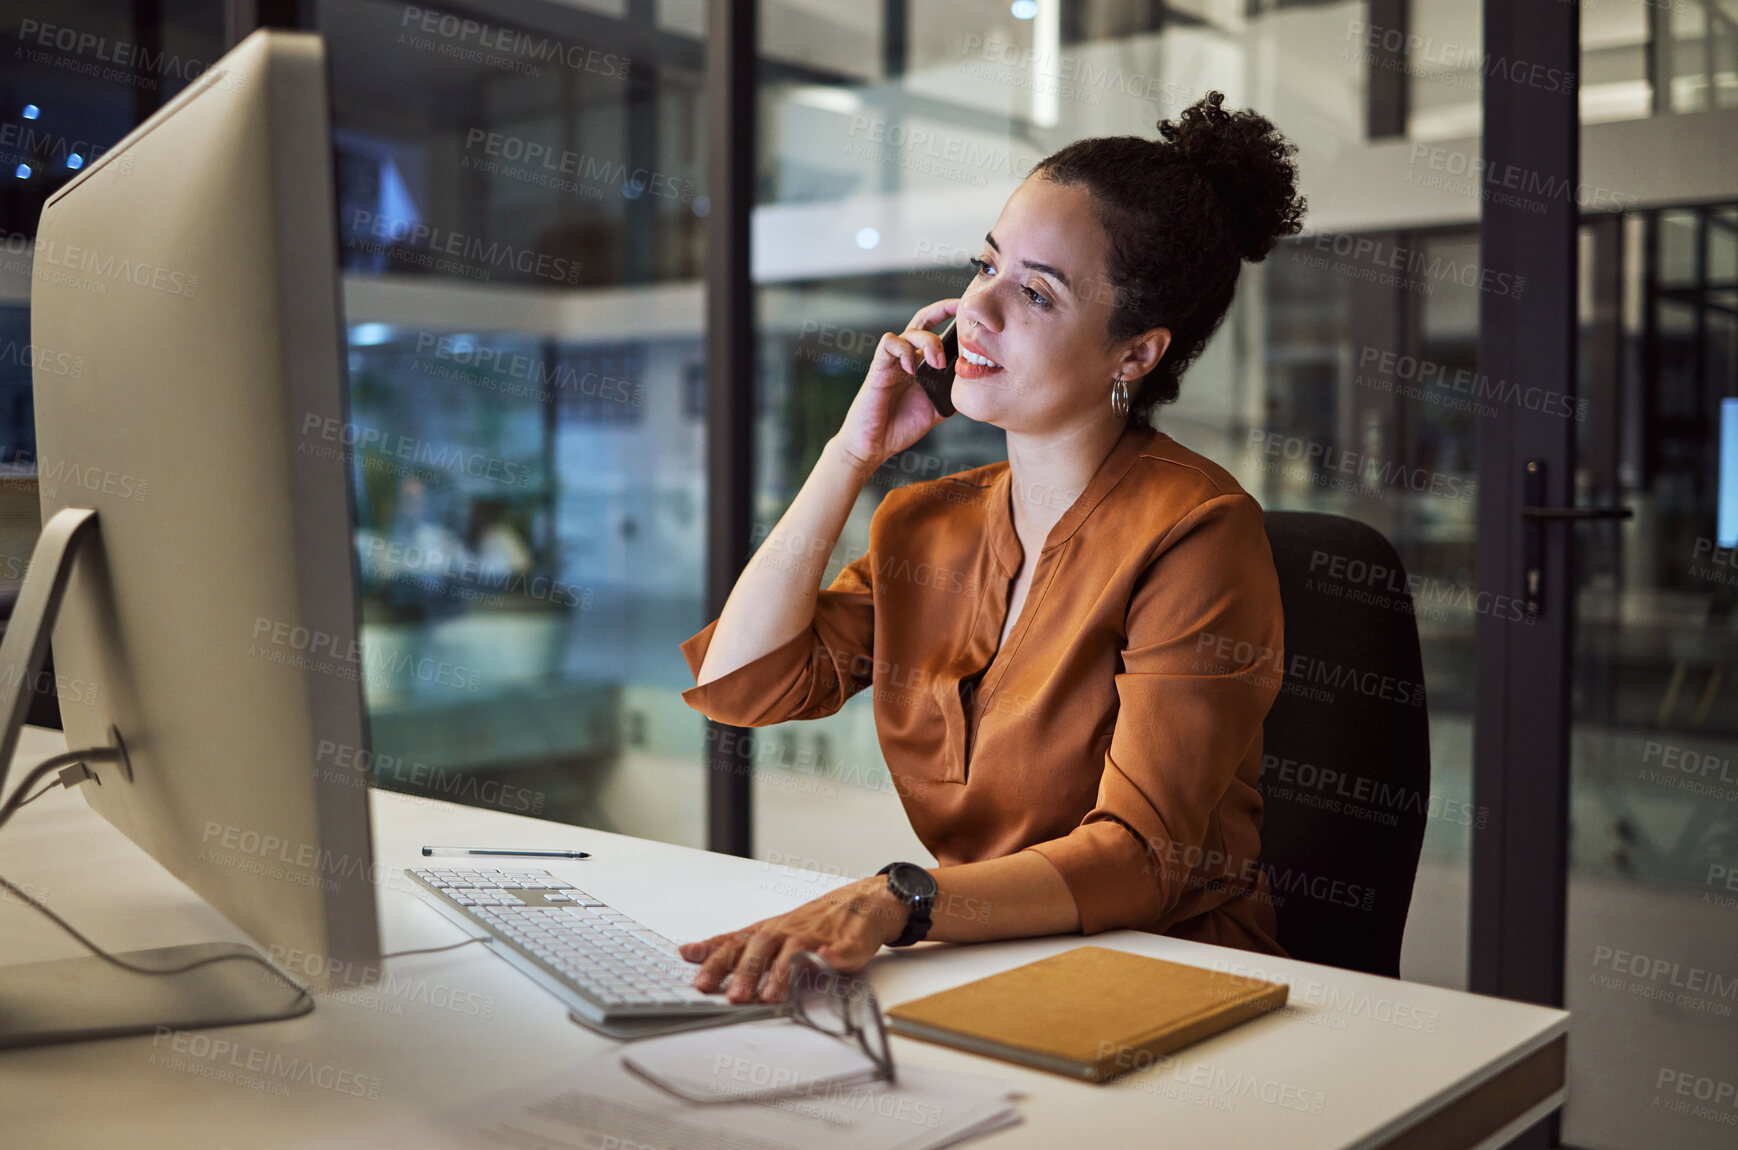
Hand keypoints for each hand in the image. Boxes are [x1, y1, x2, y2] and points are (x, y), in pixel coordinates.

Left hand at [677, 875, 910, 1003]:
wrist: (859, 904)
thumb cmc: (811, 924)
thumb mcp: (770, 933)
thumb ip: (736, 946)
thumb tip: (692, 952)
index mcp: (766, 932)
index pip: (734, 941)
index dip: (713, 952)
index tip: (689, 958)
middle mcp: (785, 932)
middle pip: (760, 948)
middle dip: (745, 972)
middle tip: (734, 996)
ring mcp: (813, 937)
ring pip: (794, 952)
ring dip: (781, 973)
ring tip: (771, 994)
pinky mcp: (843, 945)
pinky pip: (837, 952)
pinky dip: (831, 957)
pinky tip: (825, 962)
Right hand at [830, 298, 959, 475]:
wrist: (875, 445)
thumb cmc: (901, 426)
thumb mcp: (936, 409)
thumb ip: (952, 394)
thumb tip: (978, 386)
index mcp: (921, 364)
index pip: (936, 331)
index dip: (951, 318)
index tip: (971, 315)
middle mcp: (907, 358)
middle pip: (923, 320)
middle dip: (942, 310)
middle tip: (960, 309)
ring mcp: (892, 362)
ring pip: (910, 331)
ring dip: (928, 342)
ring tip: (937, 363)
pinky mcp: (878, 368)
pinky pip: (889, 344)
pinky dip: (904, 351)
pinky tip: (912, 369)